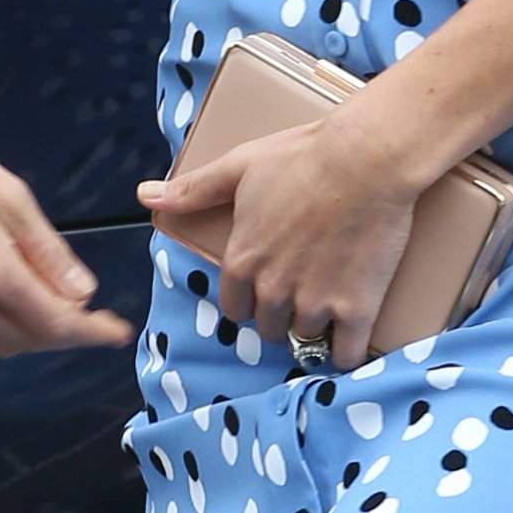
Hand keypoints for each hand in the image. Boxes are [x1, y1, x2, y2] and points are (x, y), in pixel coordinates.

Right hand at [0, 93, 131, 357]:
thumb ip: (47, 250)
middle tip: (92, 316)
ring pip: (1, 344)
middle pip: (30, 339)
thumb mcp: (8, 195)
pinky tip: (16, 305)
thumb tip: (82, 292)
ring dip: (35, 336)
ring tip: (58, 310)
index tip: (117, 332)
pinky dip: (3, 330)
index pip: (55, 321)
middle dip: (67, 334)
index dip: (91, 332)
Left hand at [137, 95, 423, 370]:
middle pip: (269, 329)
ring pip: (305, 339)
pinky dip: (346, 353)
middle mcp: (273, 290)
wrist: (366, 158)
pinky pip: (344, 355)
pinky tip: (350, 339)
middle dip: (281, 316)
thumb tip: (145, 195)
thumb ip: (192, 190)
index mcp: (242, 261)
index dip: (250, 300)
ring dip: (315, 329)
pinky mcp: (356, 308)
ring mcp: (315, 303)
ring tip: (331, 309)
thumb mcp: (239, 167)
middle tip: (301, 295)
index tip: (267, 289)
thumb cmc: (302, 157)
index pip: (234, 308)